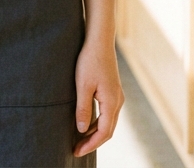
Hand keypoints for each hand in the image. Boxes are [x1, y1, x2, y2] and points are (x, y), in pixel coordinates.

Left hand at [73, 32, 123, 156]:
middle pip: (107, 130)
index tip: (76, 151)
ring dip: (95, 133)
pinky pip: (107, 113)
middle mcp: (117, 102)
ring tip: (79, 139)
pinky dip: (97, 122)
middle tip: (76, 149)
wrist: (99, 40)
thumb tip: (82, 130)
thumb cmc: (90, 60)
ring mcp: (116, 96)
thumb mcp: (83, 85)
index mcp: (112, 102)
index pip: (103, 133)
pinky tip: (86, 123)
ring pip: (107, 122)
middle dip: (92, 142)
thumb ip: (83, 108)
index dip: (90, 145)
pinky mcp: (112, 91)